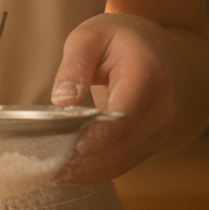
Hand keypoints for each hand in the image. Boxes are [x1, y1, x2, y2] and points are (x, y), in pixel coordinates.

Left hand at [49, 13, 178, 184]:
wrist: (152, 48)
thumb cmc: (116, 40)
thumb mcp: (88, 37)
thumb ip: (74, 65)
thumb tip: (63, 100)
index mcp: (146, 73)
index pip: (123, 115)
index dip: (96, 135)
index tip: (67, 145)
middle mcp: (161, 105)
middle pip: (122, 144)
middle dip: (85, 159)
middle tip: (47, 163)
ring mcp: (160, 126)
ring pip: (123, 160)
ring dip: (88, 171)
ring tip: (53, 172)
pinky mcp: (152, 141)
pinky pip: (124, 163)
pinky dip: (97, 171)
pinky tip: (70, 172)